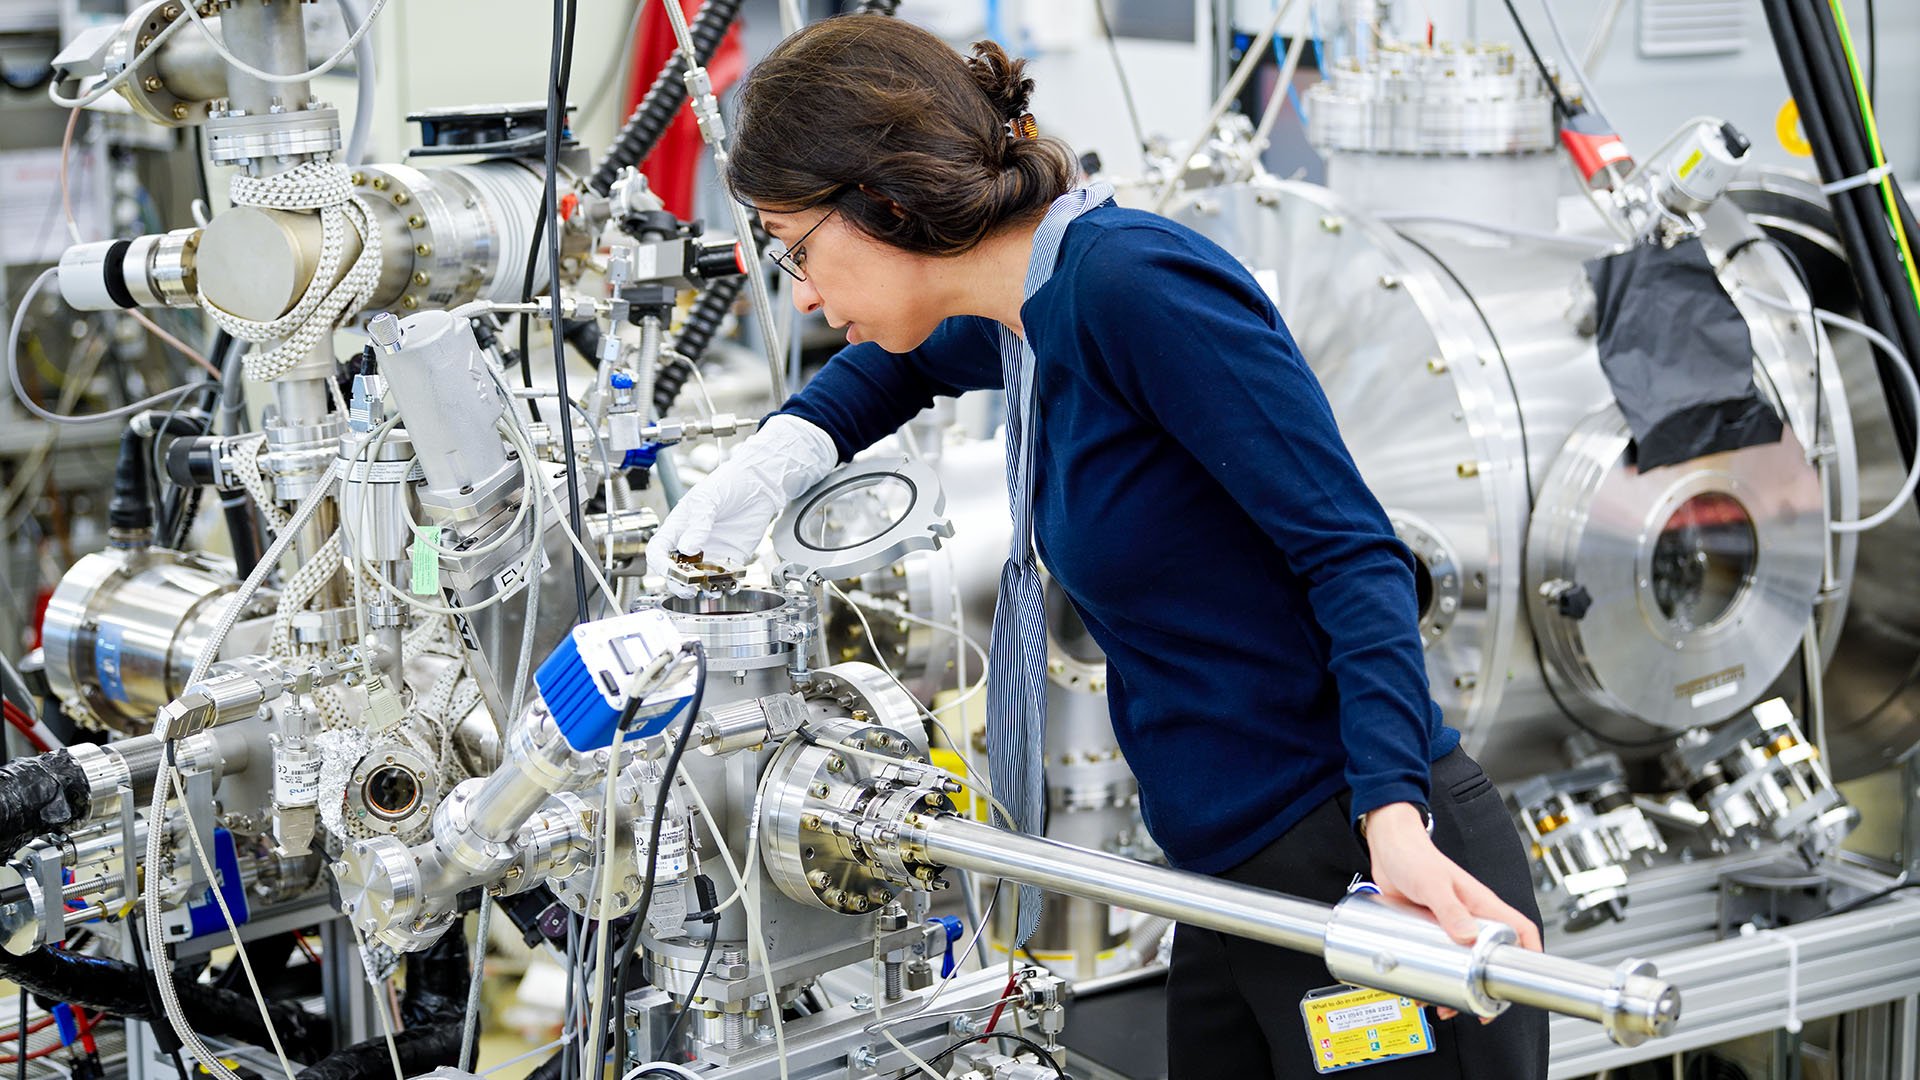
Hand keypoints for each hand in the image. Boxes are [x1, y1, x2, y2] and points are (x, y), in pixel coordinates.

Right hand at [644, 415, 839, 594]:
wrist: (758, 484)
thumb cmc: (727, 484)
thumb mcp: (707, 499)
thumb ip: (698, 524)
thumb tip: (688, 548)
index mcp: (678, 528)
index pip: (658, 550)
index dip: (659, 563)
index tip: (669, 569)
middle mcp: (691, 544)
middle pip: (675, 572)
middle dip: (679, 583)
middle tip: (690, 586)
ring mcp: (711, 553)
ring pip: (698, 580)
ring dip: (701, 588)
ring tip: (711, 587)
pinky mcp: (731, 559)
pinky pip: (723, 578)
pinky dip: (724, 585)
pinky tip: (729, 583)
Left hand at [1362, 802, 1542, 1021]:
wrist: (1386, 845)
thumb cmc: (1414, 854)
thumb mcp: (1432, 883)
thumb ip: (1449, 908)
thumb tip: (1468, 937)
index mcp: (1481, 904)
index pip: (1519, 929)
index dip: (1528, 955)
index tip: (1521, 983)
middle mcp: (1469, 916)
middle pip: (1489, 957)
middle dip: (1483, 986)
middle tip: (1473, 1009)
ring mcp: (1448, 924)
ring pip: (1461, 963)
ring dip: (1454, 986)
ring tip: (1441, 1006)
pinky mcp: (1427, 929)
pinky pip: (1435, 957)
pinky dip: (1430, 975)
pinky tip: (1418, 988)